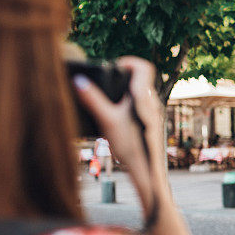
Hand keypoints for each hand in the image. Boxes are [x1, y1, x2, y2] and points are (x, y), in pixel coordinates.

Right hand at [73, 57, 164, 214]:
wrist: (147, 173)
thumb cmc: (131, 146)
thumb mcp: (106, 120)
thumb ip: (92, 99)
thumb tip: (78, 81)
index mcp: (144, 96)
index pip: (144, 67)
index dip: (129, 62)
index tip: (114, 66)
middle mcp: (153, 103)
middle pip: (142, 80)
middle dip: (124, 78)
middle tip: (107, 83)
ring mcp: (155, 115)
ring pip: (142, 95)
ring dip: (126, 93)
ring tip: (109, 101)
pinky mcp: (153, 126)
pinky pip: (142, 109)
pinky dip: (130, 107)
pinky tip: (116, 118)